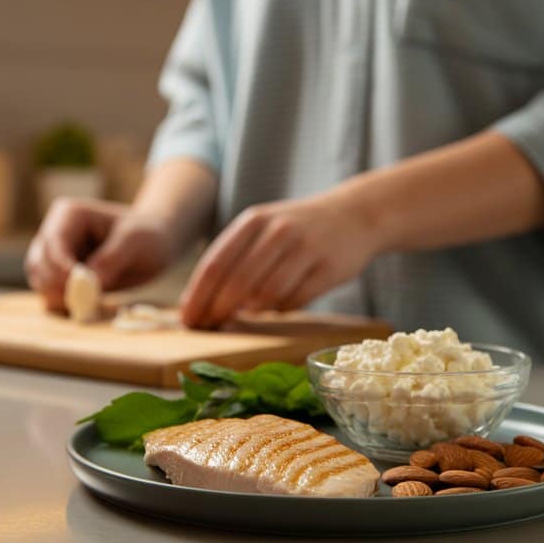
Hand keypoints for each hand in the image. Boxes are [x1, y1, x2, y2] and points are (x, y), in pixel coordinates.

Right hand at [25, 197, 172, 309]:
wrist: (154, 245)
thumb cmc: (146, 236)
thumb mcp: (135, 242)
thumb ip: (110, 260)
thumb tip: (87, 283)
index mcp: (69, 214)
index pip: (53, 245)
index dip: (61, 270)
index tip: (82, 289)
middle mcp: (55, 232)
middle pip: (39, 264)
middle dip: (57, 286)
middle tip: (84, 303)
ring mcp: (54, 254)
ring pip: (39, 280)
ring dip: (57, 296)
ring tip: (87, 304)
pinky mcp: (60, 274)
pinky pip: (50, 292)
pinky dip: (62, 302)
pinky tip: (84, 306)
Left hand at [179, 190, 381, 327]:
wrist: (355, 215)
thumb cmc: (298, 229)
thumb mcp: (264, 228)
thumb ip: (236, 258)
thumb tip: (202, 302)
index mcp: (255, 220)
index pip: (216, 264)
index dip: (198, 296)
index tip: (188, 319)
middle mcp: (278, 231)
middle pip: (238, 283)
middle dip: (219, 310)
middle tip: (210, 327)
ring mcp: (305, 249)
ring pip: (267, 295)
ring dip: (253, 312)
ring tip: (249, 314)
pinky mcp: (328, 269)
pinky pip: (295, 301)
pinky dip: (282, 308)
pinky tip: (280, 304)